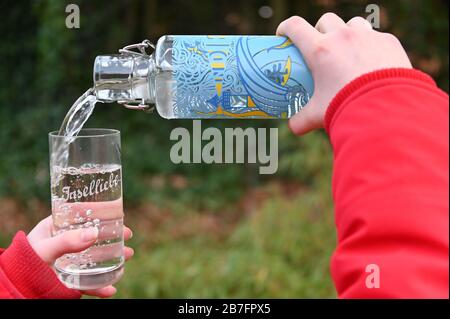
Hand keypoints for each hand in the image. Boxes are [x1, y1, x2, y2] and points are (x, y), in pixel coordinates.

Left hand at [27, 216, 133, 297]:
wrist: (16, 289)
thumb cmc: (25, 262)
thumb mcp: (46, 248)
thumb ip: (68, 241)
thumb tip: (95, 233)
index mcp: (56, 227)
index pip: (80, 214)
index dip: (100, 212)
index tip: (117, 212)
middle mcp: (65, 243)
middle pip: (93, 235)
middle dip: (113, 236)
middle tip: (128, 234)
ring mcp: (69, 261)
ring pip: (96, 257)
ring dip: (114, 257)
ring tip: (128, 255)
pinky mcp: (69, 280)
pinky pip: (89, 281)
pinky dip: (101, 286)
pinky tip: (112, 288)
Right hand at [277, 13, 411, 134]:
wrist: (387, 110)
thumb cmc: (347, 108)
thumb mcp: (318, 115)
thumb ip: (302, 120)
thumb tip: (294, 127)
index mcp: (320, 50)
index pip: (295, 26)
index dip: (286, 28)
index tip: (284, 35)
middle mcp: (342, 37)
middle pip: (325, 20)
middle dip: (319, 30)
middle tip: (320, 48)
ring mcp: (367, 36)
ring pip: (352, 23)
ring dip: (346, 32)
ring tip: (347, 51)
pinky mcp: (388, 42)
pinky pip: (376, 37)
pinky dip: (370, 46)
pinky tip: (372, 63)